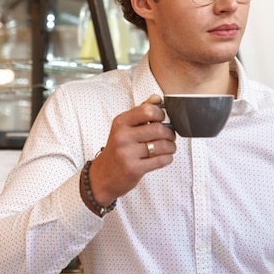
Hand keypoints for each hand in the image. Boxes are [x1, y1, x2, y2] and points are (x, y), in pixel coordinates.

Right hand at [84, 94, 175, 208]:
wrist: (102, 176)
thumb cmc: (117, 150)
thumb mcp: (124, 128)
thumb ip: (140, 112)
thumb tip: (157, 98)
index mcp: (120, 122)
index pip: (147, 110)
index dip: (160, 115)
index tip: (162, 120)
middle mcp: (122, 136)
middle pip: (158, 129)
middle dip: (170, 133)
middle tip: (170, 136)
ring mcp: (127, 153)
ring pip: (162, 145)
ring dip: (171, 147)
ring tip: (169, 147)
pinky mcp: (134, 169)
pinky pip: (161, 160)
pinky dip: (168, 158)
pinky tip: (165, 157)